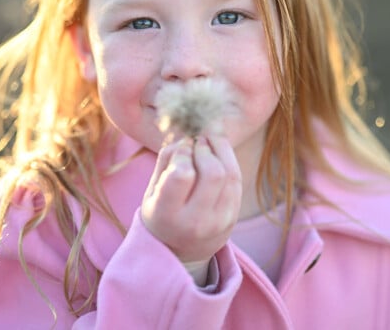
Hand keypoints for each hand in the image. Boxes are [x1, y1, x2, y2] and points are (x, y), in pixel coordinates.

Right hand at [140, 135, 241, 283]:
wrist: (181, 252)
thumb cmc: (161, 213)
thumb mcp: (152, 190)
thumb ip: (166, 160)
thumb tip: (189, 137)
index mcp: (168, 215)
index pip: (182, 175)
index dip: (183, 153)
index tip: (181, 148)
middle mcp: (196, 222)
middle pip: (213, 172)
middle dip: (205, 148)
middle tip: (196, 141)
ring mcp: (219, 221)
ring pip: (230, 173)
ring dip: (219, 149)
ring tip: (206, 142)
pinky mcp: (233, 216)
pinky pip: (237, 179)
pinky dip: (228, 159)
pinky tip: (216, 154)